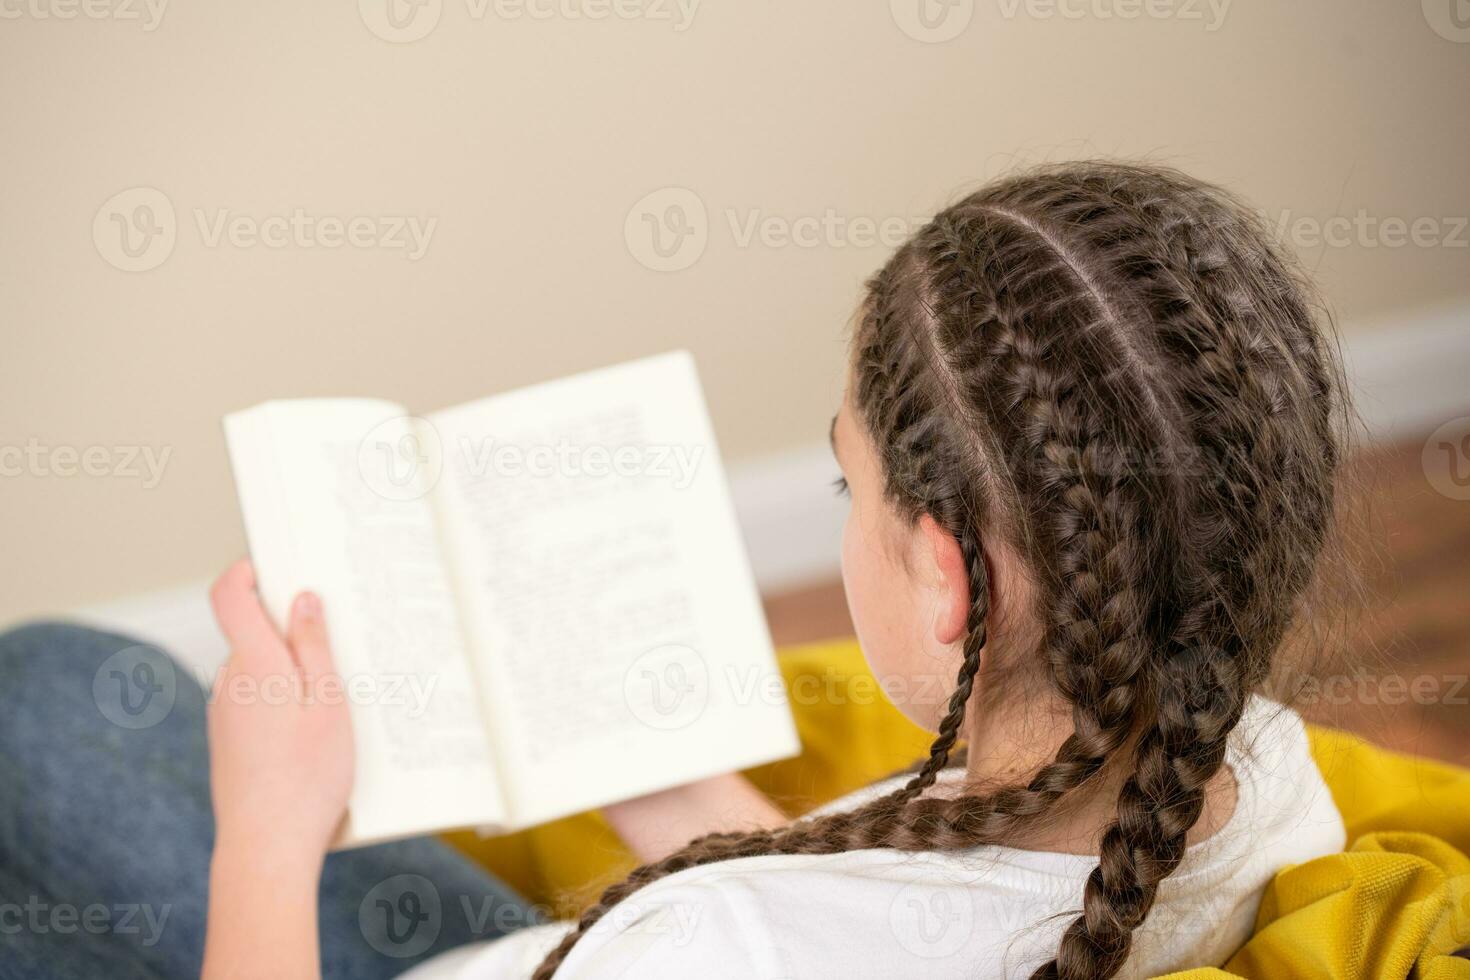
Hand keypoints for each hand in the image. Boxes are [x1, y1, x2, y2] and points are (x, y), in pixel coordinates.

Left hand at [207, 560, 353, 862]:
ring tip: (337, 710)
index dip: (244, 572)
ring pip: (260, 675)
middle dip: (294, 636)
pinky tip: (316, 741)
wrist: (266, 848)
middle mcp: (229, 684)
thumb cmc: (307, 777)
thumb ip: (315, 646)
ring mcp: (225, 716)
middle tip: (343, 652)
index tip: (270, 566)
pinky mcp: (229, 744)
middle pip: (255, 636)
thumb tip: (303, 599)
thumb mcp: (330, 702)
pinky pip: (257, 707)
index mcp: (254, 663)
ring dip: (294, 678)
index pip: (229, 596)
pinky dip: (284, 709)